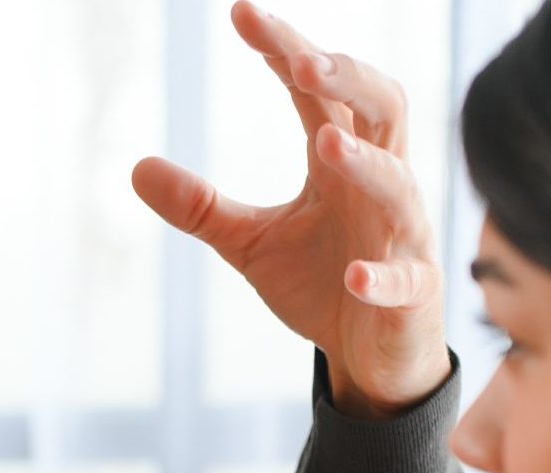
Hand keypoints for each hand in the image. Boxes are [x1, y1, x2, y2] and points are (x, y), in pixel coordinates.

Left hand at [132, 2, 446, 418]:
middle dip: (346, 78)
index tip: (241, 14)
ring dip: (363, 163)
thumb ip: (202, 207)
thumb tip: (136, 167)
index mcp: (343, 162)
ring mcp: (403, 237)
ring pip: (399, 184)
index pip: (319, 92)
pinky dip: (380, 276)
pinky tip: (352, 275)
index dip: (286, 50)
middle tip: (299, 61)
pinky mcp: (414, 293)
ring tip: (324, 144)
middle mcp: (382, 185)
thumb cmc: (322, 285)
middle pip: (382, 108)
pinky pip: (404, 279)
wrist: (372, 360)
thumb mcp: (251, 243)